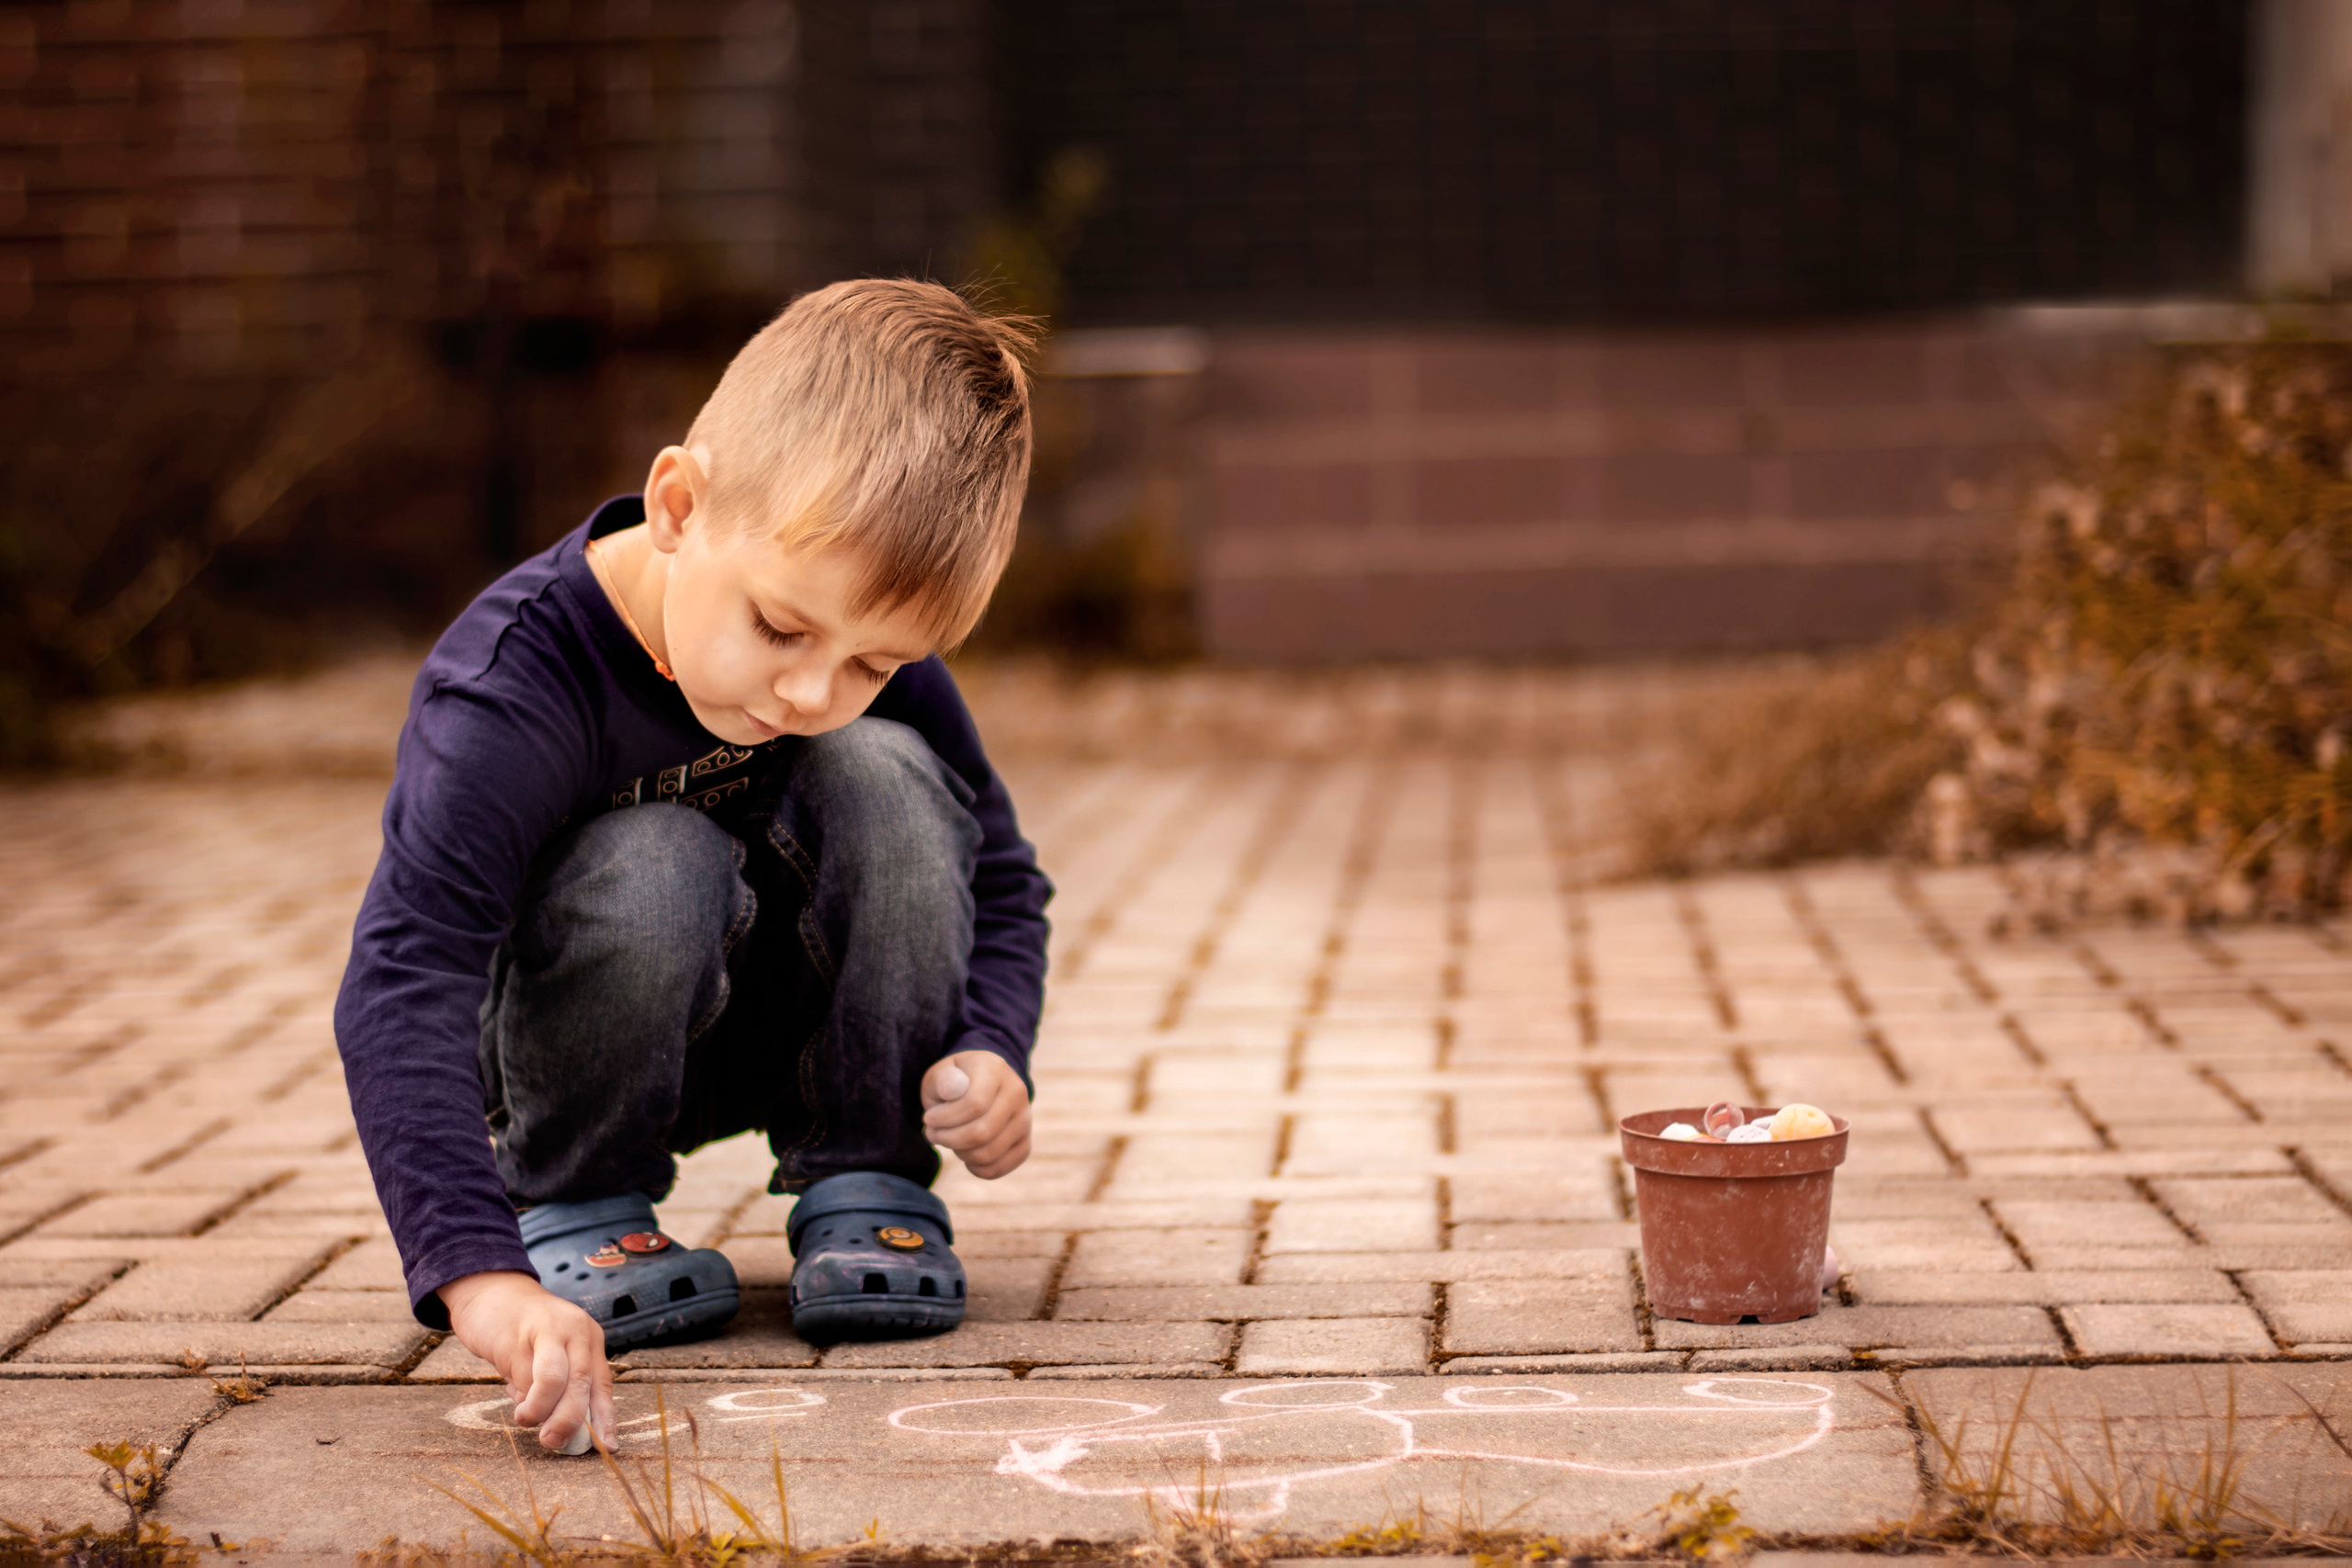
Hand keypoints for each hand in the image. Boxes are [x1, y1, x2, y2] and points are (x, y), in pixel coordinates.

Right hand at [439, 1270, 614, 1452]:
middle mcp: (575, 1330)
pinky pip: (523, 1375)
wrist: (489, 1291)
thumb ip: (560, 1388)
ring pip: (555, 1380)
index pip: (603, 1383)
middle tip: (552, 1442)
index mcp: (589, 1337)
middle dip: (569, 1420)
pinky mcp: (516, 1335)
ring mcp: (547, 1329)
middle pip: (583, 1383)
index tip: (607, 1447)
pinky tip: (514, 1394)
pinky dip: (520, 1396)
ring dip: (541, 1410)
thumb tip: (566, 1435)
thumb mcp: (549, 1356)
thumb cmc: (521, 1333)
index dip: (606, 1418)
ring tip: (526, 1419)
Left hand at [920, 1050, 1030, 1178]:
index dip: (946, 1118)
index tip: (929, 1119)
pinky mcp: (1024, 1142)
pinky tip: (965, 1155)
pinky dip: (977, 1169)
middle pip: (982, 1133)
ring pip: (989, 1153)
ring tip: (948, 1141)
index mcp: (995, 1069)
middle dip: (949, 1139)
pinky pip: (1001, 1167)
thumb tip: (954, 1087)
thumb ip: (943, 1079)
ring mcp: (1024, 1119)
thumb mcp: (940, 1073)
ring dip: (960, 1153)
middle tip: (933, 1133)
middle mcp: (1016, 1093)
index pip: (975, 1104)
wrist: (977, 1086)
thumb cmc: (953, 1082)